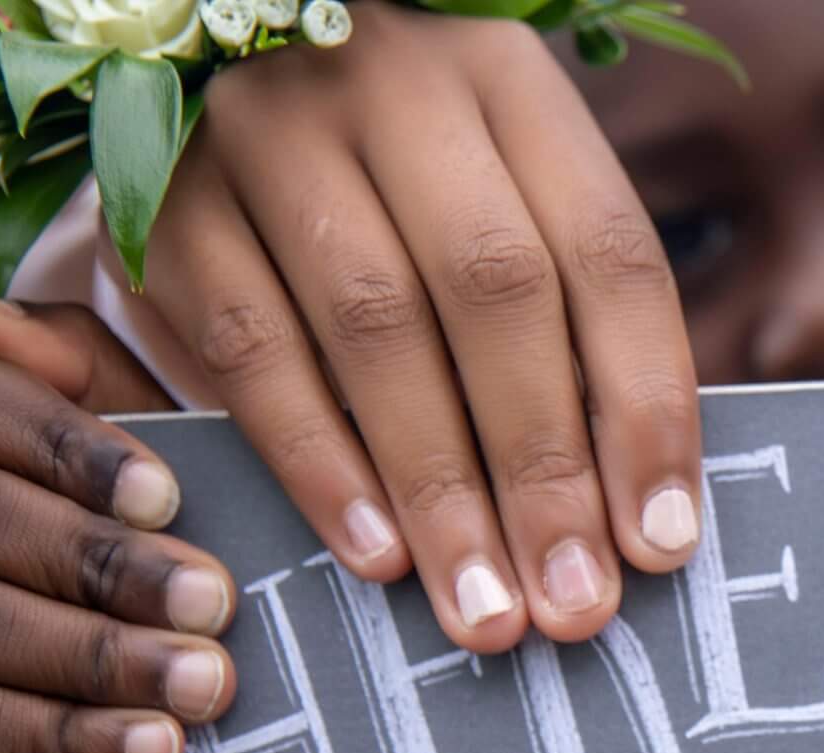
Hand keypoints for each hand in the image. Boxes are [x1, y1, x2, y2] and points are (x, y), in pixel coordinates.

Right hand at [0, 292, 237, 752]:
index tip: (168, 490)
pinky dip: (76, 740)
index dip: (59, 433)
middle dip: (105, 556)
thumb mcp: (155, 515)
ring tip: (209, 684)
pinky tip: (159, 751)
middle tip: (218, 600)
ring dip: (104, 652)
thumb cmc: (144, 629)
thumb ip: (108, 398)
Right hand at [146, 5, 702, 652]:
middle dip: (546, 468)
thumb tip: (637, 524)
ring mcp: (269, 127)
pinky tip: (374, 552)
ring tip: (487, 610)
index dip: (647, 409)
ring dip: (440, 488)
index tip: (661, 545)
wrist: (189, 70)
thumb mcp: (500, 208)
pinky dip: (319, 461)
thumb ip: (565, 332)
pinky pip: (249, 344)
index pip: (609, 252)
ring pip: (375, 323)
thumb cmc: (397, 195)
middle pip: (495, 288)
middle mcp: (395, 84)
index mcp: (511, 81)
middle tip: (574, 605)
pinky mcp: (162, 196)